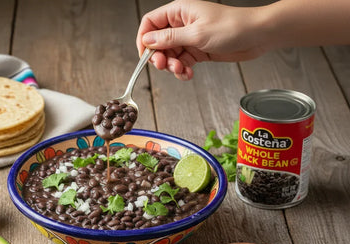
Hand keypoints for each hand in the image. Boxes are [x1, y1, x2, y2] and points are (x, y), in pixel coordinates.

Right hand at [136, 0, 267, 79]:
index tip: (145, 55)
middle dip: (159, 57)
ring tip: (182, 70)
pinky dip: (182, 70)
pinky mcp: (197, 50)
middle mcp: (182, 24)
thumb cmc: (232, 26)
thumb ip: (169, 38)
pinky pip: (182, 62)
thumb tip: (147, 40)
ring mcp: (190, 38)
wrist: (257, 36)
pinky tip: (189, 74)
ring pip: (170, 55)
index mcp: (179, 12)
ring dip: (172, 66)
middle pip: (158, 42)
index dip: (144, 39)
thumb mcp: (197, 34)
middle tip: (166, 66)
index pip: (150, 23)